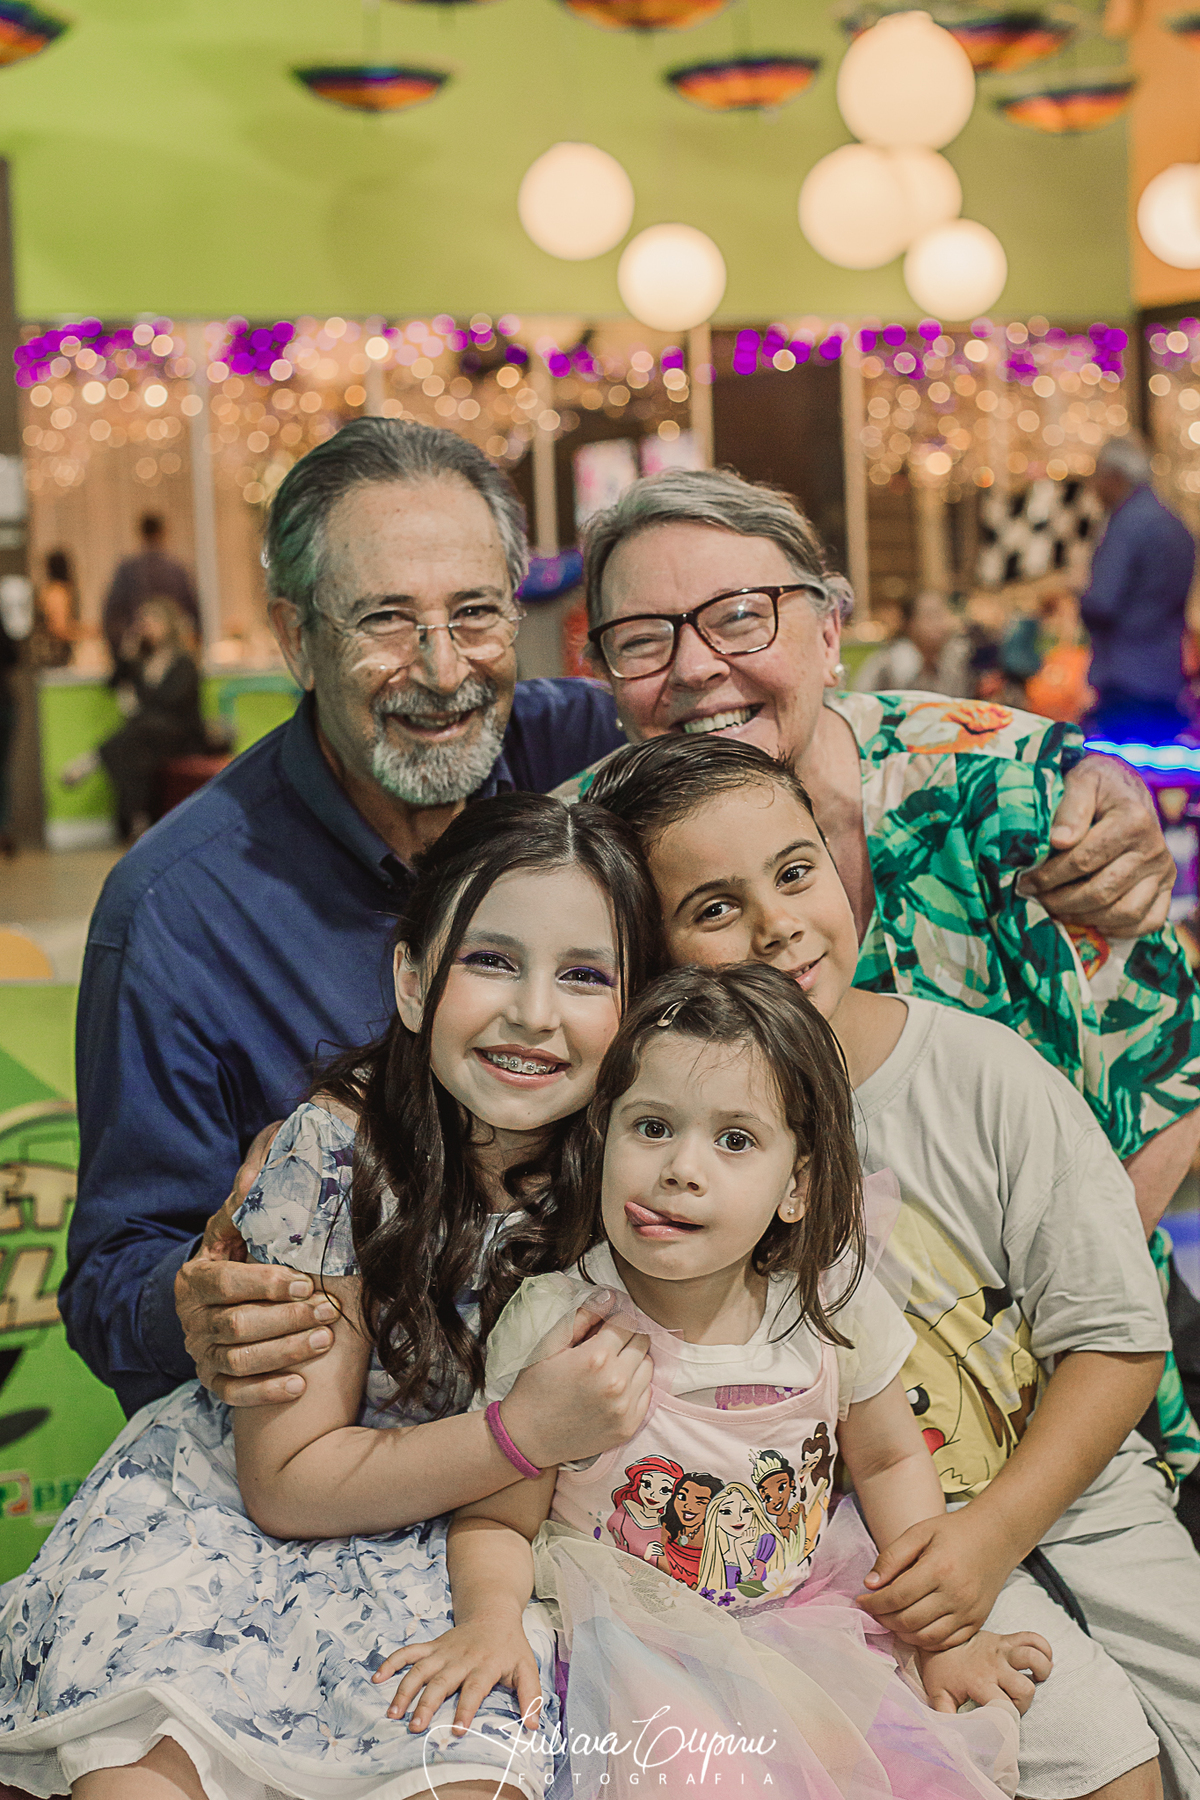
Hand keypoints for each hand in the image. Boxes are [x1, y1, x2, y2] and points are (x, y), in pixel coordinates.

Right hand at [175, 1122, 336, 1406]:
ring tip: (324, 1340)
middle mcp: (191, 1316)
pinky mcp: (213, 1379)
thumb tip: (263, 1164)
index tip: (302, 1282)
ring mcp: (200, 1350)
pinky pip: (233, 1393)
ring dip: (284, 1351)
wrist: (231, 1288)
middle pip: (235, 1325)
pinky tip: (300, 1385)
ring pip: (238, 1360)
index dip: (264, 1284)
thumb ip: (253, 1186)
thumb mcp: (245, 1214)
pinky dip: (266, 1392)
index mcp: (195, 1274)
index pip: (226, 1283)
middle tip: (327, 1311)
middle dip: (285, 1320)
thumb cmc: (249, 1245)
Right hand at [373, 1612, 541, 1736]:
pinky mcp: (432, 1647)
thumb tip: (533, 1727)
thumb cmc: (511, 1645)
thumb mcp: (527, 1667)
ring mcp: (443, 1651)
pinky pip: (409, 1652)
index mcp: (485, 1664)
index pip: (474, 1688)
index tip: (457, 1730)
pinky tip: (377, 1677)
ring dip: (405, 1689)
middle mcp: (461, 1658)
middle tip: (415, 1726)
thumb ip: (531, 1696)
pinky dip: (392, 1662)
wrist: (493, 1612)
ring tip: (393, 1713)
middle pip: (441, 1681)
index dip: (466, 1708)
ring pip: (420, 1669)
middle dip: (427, 1704)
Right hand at [501, 1308, 652, 1466]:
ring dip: (633, 1361)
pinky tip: (612, 1388)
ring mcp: (625, 1407)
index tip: (605, 1324)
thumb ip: (582, 1317)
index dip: (615, 1318)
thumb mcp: (550, 1344)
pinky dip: (635, 1386)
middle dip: (626, 1337)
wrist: (528, 1437)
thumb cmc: (535, 1387)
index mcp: (597, 1357)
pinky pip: (647, 1393)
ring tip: (609, 1367)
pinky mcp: (629, 1426)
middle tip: (606, 1344)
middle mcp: (617, 1383)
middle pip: (642, 1342)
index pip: (627, 1321)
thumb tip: (609, 1296)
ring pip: (648, 1366)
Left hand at [857, 1510, 1019, 1649]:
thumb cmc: (954, 1531)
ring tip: (890, 1618)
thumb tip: (869, 1584)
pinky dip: (924, 1641)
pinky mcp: (977, 1622)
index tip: (861, 1599)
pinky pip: (945, 1643)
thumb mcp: (919, 1532)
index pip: (896, 1597)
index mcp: (938, 1569)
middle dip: (883, 1618)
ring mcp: (968, 1612)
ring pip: (925, 1637)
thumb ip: (892, 1557)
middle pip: (908, 1621)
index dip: (873, 1603)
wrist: (997, 1536)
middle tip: (873, 1609)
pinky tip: (913, 1627)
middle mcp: (955, 1595)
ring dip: (901, 1633)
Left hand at [917, 1630, 1052, 1716]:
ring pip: (1033, 1657)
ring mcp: (1002, 1649)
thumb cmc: (942, 1671)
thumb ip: (945, 1716)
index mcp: (978, 1681)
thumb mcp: (939, 1695)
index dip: (1010, 1720)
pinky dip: (1044, 1649)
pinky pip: (1033, 1638)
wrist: (937, 1638)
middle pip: (1025, 1688)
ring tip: (1036, 1678)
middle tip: (1016, 1702)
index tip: (1006, 1723)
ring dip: (1041, 1670)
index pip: (1005, 1706)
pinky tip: (1042, 1660)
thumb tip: (952, 1740)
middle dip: (1025, 1701)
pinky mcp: (1006, 1637)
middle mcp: (993, 1665)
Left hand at [1017, 753, 1173, 935]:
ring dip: (1084, 917)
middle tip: (1035, 898)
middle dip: (1060, 900)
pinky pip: (1148, 922)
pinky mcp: (1166, 887)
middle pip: (1101, 891)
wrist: (1125, 789)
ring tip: (1057, 909)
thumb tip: (1059, 840)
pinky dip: (1119, 929)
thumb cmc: (1098, 785)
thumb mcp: (1082, 780)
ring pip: (1123, 912)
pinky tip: (1091, 921)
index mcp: (1133, 821)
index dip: (1048, 876)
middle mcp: (1154, 849)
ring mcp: (1163, 871)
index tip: (1024, 881)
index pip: (1083, 861)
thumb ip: (1071, 807)